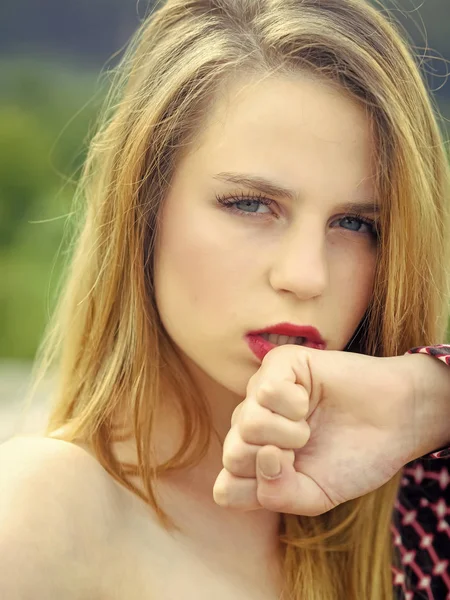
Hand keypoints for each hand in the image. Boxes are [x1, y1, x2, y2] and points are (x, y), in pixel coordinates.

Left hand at [213, 345, 448, 515]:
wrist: (396, 420)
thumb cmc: (354, 456)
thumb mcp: (314, 496)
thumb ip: (277, 494)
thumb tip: (263, 456)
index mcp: (255, 460)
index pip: (226, 489)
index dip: (260, 493)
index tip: (294, 480)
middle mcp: (251, 426)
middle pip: (232, 455)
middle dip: (276, 461)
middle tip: (304, 449)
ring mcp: (260, 394)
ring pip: (247, 423)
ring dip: (289, 433)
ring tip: (308, 425)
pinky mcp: (278, 363)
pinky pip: (266, 391)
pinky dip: (296, 404)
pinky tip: (309, 398)